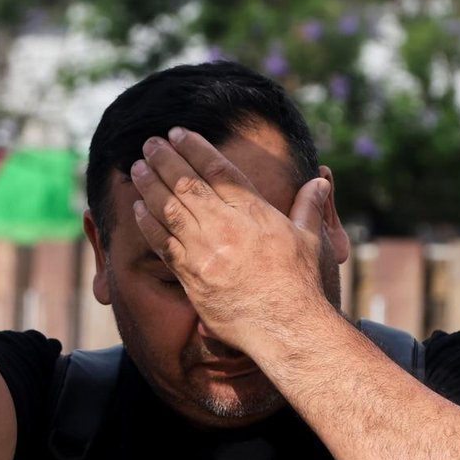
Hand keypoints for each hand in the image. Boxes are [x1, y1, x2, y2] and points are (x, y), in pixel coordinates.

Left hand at [130, 126, 331, 354]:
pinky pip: (163, 243)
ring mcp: (206, 251)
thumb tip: (322, 180)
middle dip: (164, 160)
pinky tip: (137, 208)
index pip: (217, 169)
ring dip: (150, 185)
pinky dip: (148, 223)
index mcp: (254, 211)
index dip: (194, 148)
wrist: (287, 326)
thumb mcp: (310, 238)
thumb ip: (309, 206)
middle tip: (148, 144)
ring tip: (137, 168)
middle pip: (187, 184)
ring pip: (169, 209)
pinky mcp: (192, 277)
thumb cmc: (301, 283)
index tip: (177, 133)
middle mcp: (226, 226)